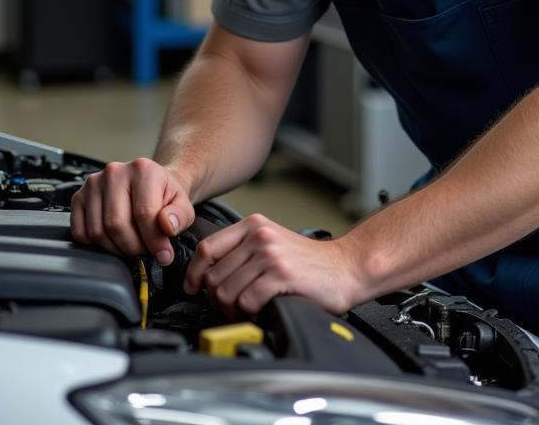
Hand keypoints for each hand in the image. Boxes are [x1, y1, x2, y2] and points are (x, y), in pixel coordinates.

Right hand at [70, 158, 193, 264]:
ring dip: (116, 248)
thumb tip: (166, 226)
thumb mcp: (183, 204)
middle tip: (145, 250)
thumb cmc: (164, 195)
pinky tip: (113, 239)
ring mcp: (93, 184)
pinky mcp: (78, 197)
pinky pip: (80, 232)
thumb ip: (180, 216)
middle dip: (133, 247)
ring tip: (131, 244)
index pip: (144, 213)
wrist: (150, 183)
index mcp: (142, 169)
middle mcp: (114, 172)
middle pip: (116, 224)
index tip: (163, 255)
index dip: (154, 241)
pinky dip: (96, 244)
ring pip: (98, 231)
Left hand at [183, 213, 363, 316]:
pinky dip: (248, 313)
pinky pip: (246, 301)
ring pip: (226, 291)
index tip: (193, 288)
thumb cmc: (309, 262)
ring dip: (232, 310)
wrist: (345, 268)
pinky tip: (260, 311)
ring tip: (246, 310)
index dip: (194, 273)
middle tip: (231, 307)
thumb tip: (207, 275)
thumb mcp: (272, 243)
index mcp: (253, 225)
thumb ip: (243, 251)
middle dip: (217, 299)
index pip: (207, 248)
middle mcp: (259, 235)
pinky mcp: (281, 275)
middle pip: (213, 276)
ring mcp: (270, 254)